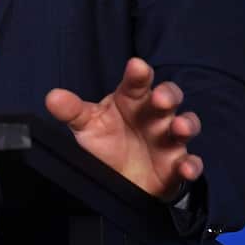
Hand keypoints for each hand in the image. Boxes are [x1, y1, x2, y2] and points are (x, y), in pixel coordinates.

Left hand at [45, 57, 202, 200]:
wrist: (120, 178)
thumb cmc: (106, 141)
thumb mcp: (86, 125)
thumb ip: (71, 111)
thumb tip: (52, 97)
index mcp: (131, 100)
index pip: (137, 82)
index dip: (138, 74)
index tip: (137, 66)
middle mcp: (154, 115)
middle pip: (168, 97)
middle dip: (168, 95)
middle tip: (159, 98)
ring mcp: (168, 139)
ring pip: (186, 125)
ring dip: (186, 124)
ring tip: (178, 128)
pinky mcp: (176, 165)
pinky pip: (190, 163)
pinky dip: (191, 166)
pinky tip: (186, 167)